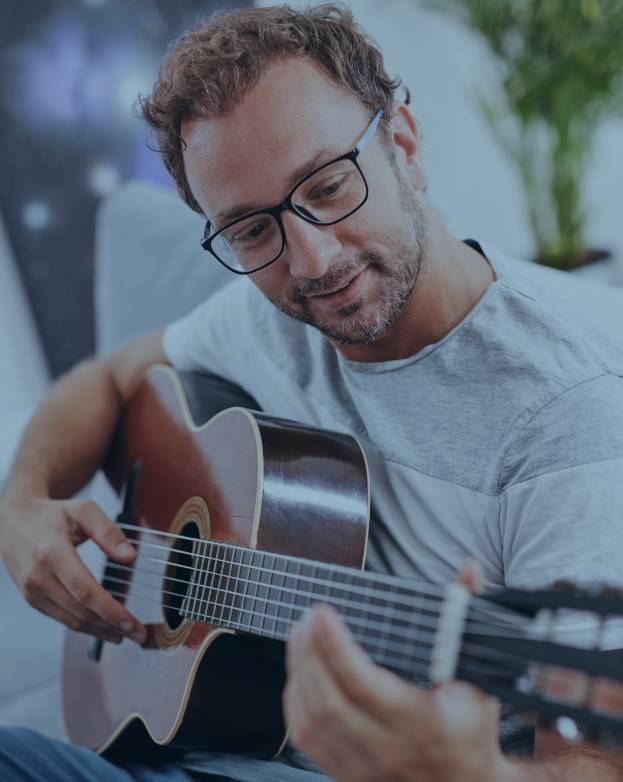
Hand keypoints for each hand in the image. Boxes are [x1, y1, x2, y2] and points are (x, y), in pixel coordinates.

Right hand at [0, 496, 146, 644]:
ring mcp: (32, 591)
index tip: (133, 624)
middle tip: (139, 634)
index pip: (85, 591)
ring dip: (100, 631)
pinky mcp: (32, 598)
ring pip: (71, 619)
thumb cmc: (52, 514)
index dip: (111, 611)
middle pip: (80, 611)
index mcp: (52, 552)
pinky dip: (85, 625)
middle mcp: (38, 576)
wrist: (12, 520)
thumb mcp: (83, 510)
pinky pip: (61, 617)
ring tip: (125, 634)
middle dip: (112, 626)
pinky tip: (104, 626)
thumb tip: (131, 557)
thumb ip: (108, 531)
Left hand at [284, 567, 510, 781]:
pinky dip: (295, 700)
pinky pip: (306, 739)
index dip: (335, 645)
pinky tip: (299, 671)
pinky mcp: (347, 775)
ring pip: (311, 721)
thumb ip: (468, 618)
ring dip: (298, 672)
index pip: (364, 684)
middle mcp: (389, 750)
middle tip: (306, 617)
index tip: (322, 611)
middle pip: (328, 702)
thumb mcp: (480, 677)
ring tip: (299, 635)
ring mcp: (364, 768)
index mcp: (422, 724)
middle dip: (309, 653)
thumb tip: (469, 569)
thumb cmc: (471, 727)